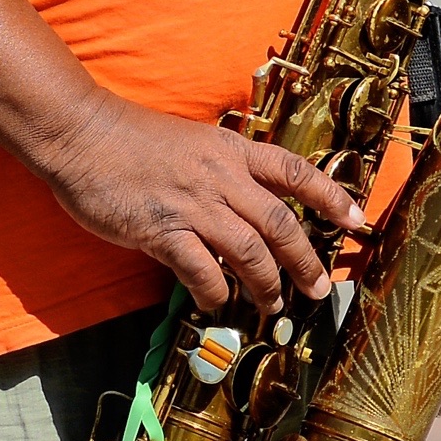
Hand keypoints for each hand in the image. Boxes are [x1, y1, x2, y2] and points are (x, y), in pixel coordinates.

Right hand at [43, 89, 366, 315]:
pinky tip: (214, 302)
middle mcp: (220, 176)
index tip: (358, 220)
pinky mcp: (162, 230)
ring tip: (272, 305)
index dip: (331, 196)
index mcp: (230, 149)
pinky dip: (215, 293)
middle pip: (280, 224)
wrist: (82, 134)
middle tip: (317, 289)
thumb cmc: (133, 139)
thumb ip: (222, 169)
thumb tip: (249, 204)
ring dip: (267, 286)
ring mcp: (192, 204)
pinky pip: (202, 272)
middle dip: (306, 262)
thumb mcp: (192, 142)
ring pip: (250, 253)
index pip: (295, 172)